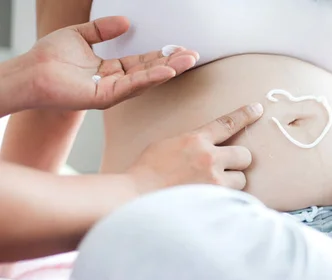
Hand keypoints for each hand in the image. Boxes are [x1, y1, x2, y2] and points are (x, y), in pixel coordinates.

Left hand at [25, 16, 198, 109]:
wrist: (29, 72)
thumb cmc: (48, 57)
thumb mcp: (79, 35)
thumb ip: (102, 29)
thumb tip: (126, 21)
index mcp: (111, 70)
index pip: (143, 61)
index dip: (162, 54)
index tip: (181, 48)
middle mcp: (115, 83)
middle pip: (150, 71)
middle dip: (173, 63)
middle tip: (193, 55)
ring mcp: (112, 92)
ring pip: (146, 80)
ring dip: (168, 70)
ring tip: (188, 61)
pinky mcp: (105, 98)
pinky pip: (132, 87)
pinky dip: (150, 79)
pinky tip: (166, 71)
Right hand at [126, 103, 263, 193]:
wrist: (136, 196)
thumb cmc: (146, 173)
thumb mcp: (167, 146)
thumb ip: (190, 143)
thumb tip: (205, 145)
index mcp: (195, 140)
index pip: (227, 123)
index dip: (245, 115)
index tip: (257, 109)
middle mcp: (208, 157)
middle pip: (245, 154)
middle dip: (237, 162)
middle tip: (225, 170)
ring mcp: (213, 180)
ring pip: (242, 178)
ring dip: (232, 183)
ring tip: (212, 189)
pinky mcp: (214, 199)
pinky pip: (234, 198)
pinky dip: (226, 200)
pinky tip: (213, 202)